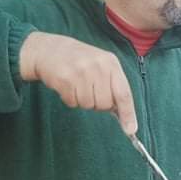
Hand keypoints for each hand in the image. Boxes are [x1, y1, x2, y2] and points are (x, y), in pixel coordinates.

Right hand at [19, 31, 136, 134]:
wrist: (49, 49)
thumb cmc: (80, 61)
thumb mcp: (101, 66)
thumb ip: (113, 87)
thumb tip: (124, 116)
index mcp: (111, 63)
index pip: (123, 93)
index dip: (128, 114)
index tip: (131, 130)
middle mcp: (98, 66)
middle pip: (105, 104)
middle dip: (97, 103)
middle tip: (89, 89)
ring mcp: (81, 72)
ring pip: (88, 105)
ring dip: (82, 100)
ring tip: (76, 84)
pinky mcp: (65, 79)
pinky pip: (72, 103)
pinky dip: (69, 99)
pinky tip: (67, 85)